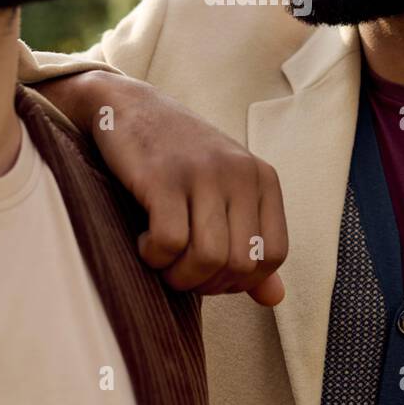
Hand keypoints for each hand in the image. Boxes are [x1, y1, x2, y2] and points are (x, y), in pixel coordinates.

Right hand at [40, 71, 287, 305]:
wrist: (128, 106)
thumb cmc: (177, 158)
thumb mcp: (223, 194)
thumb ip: (250, 244)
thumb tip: (275, 298)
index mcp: (263, 179)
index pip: (273, 255)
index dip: (240, 279)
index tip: (208, 270)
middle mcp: (240, 173)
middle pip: (240, 264)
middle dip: (205, 282)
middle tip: (178, 268)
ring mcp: (202, 172)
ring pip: (208, 259)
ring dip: (178, 275)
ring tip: (161, 258)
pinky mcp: (163, 176)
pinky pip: (169, 242)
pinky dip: (153, 256)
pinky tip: (143, 241)